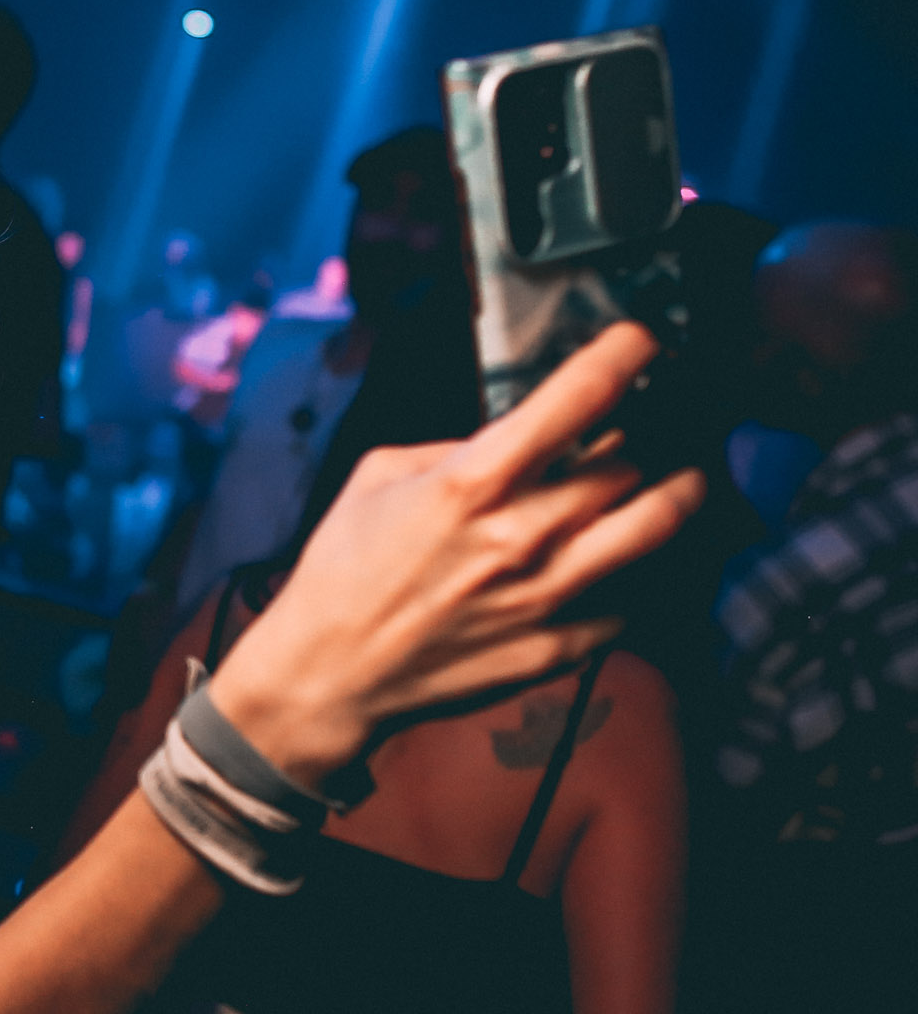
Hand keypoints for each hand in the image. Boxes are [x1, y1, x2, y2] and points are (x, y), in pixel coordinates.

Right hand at [208, 322, 703, 780]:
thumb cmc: (342, 574)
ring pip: (655, 528)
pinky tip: (619, 560)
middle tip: (649, 426)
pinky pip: (627, 598)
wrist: (330, 673)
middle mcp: (522, 536)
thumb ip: (453, 448)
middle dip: (646, 436)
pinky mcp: (559, 647)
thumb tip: (510, 441)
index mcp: (471, 482)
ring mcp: (548, 596)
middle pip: (631, 464)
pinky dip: (631, 572)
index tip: (642, 340)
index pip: (576, 399)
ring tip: (683, 480)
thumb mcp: (376, 477)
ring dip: (676, 494)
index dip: (623, 356)